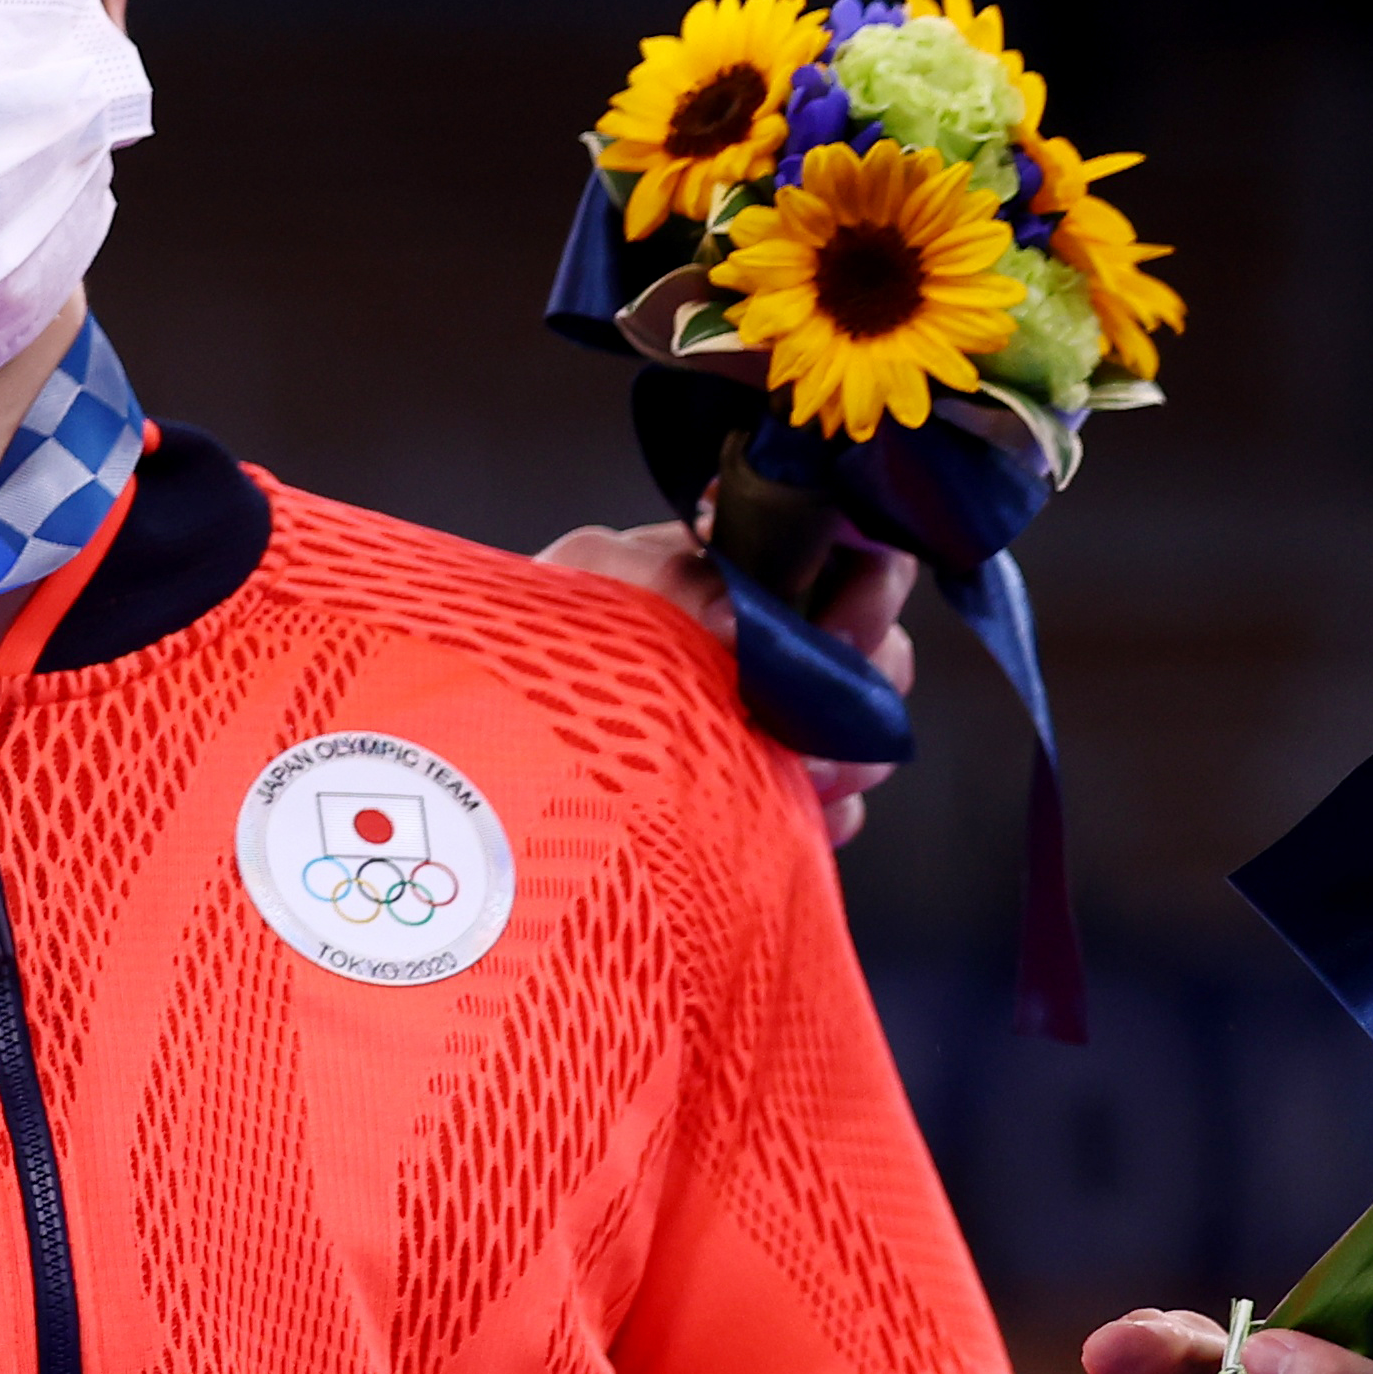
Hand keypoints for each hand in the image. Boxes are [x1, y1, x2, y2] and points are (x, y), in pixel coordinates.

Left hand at [537, 520, 920, 844]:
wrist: (495, 725)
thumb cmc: (535, 632)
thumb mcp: (589, 575)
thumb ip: (665, 572)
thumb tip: (738, 617)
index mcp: (745, 569)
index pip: (858, 556)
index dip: (872, 592)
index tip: (837, 640)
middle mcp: (774, 640)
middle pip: (877, 651)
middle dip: (859, 693)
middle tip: (813, 731)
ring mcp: (772, 715)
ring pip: (864, 732)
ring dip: (848, 759)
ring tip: (793, 781)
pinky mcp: (761, 784)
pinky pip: (833, 803)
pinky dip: (822, 814)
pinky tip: (787, 818)